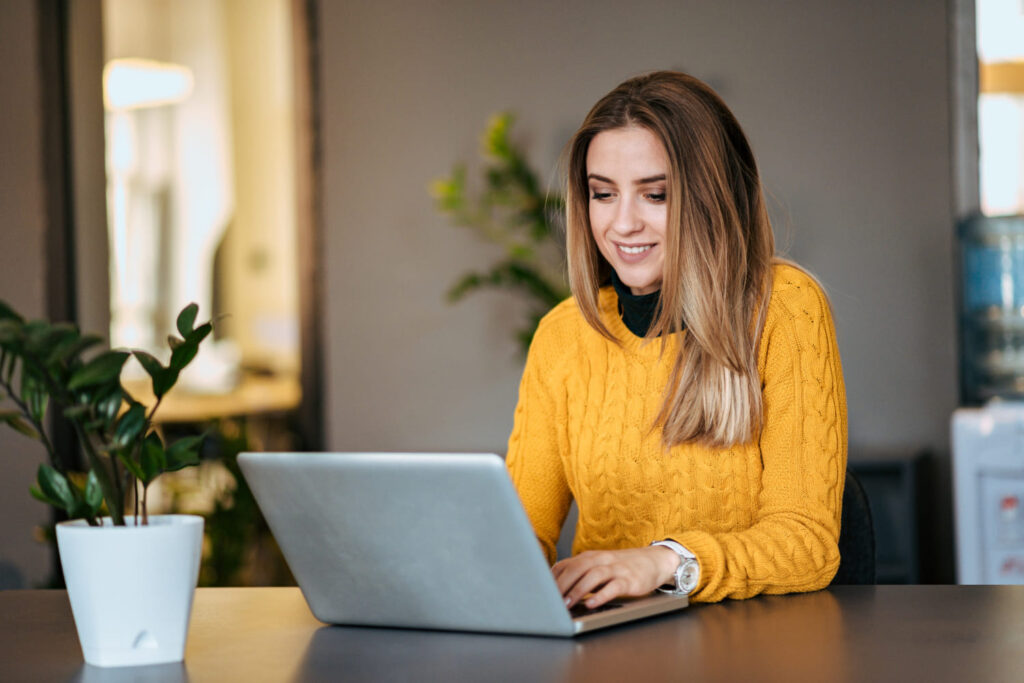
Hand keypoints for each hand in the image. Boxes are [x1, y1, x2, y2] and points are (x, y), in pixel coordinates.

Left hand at [552, 546, 680, 608]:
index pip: (566, 565)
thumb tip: (554, 588)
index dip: (552, 578)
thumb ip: (579, 574)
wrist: (653, 561)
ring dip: (578, 590)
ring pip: (593, 576)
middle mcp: (601, 559)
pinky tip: (592, 604)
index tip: (540, 591)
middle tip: (550, 599)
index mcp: (590, 557)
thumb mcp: (598, 566)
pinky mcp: (629, 579)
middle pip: (577, 568)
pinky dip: (601, 595)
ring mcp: (615, 568)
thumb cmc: (620, 567)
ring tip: (567, 603)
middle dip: (561, 584)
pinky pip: (613, 586)